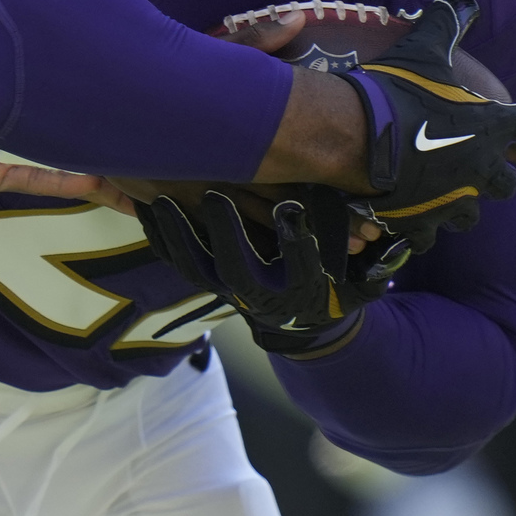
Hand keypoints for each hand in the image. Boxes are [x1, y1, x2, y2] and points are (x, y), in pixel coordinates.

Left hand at [135, 188, 369, 354]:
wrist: (303, 319)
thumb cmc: (332, 279)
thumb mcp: (352, 268)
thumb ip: (357, 246)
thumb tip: (369, 227)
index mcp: (302, 288)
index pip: (300, 267)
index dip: (295, 241)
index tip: (291, 210)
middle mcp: (260, 295)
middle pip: (236, 269)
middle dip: (224, 232)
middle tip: (214, 195)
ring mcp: (227, 290)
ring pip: (196, 268)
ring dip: (178, 233)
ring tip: (164, 200)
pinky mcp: (206, 281)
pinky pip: (177, 262)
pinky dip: (161, 235)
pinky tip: (147, 207)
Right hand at [351, 0, 515, 227]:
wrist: (355, 137)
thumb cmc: (396, 92)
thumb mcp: (422, 51)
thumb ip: (445, 26)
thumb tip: (458, 0)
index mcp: (493, 128)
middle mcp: (482, 170)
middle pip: (507, 185)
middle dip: (493, 177)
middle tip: (469, 164)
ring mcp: (453, 202)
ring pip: (469, 217)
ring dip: (458, 206)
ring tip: (436, 193)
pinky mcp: (421, 223)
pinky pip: (428, 237)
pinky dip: (418, 229)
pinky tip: (404, 216)